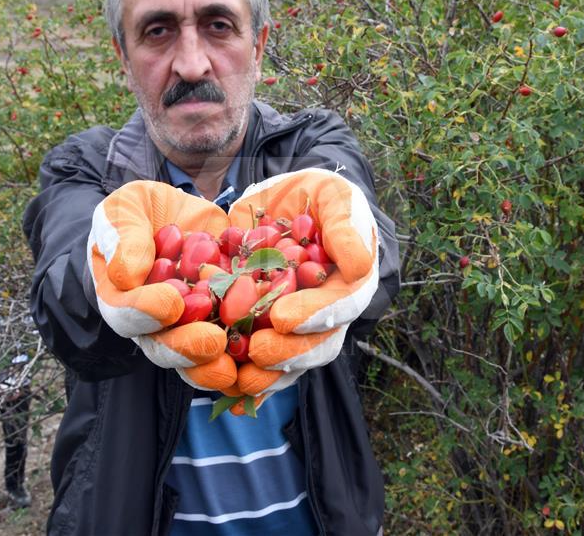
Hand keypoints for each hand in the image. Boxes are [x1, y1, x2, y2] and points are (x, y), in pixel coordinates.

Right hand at [87, 181, 235, 388]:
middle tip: (214, 340)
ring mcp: (190, 329)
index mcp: (122, 299)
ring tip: (242, 360)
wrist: (180, 215)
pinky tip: (274, 346)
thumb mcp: (127, 209)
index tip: (170, 303)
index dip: (145, 312)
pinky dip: (255, 347)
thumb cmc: (141, 211)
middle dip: (190, 347)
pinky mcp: (225, 324)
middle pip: (166, 347)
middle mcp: (154, 325)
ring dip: (222, 363)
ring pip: (201, 358)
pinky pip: (239, 341)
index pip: (126, 314)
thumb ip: (123, 236)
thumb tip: (128, 274)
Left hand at [227, 168, 379, 396]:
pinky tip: (224, 390)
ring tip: (238, 378)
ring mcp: (301, 327)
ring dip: (266, 375)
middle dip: (287, 352)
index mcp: (351, 281)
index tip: (283, 319)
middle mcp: (330, 312)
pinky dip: (245, 380)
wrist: (287, 204)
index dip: (314, 315)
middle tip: (256, 351)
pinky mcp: (270, 333)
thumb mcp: (333, 194)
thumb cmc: (316, 196)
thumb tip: (358, 265)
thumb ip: (346, 225)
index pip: (341, 305)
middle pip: (318, 344)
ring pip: (292, 363)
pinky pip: (262, 365)